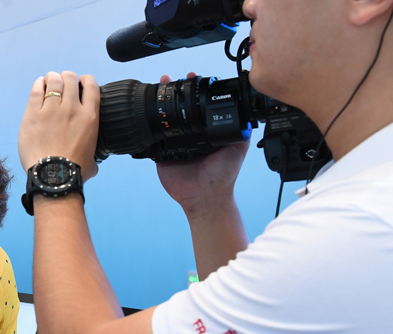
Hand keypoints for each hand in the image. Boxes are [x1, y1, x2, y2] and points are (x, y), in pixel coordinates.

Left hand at [19, 71, 100, 178]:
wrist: (53, 176)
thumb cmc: (73, 172)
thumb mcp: (93, 161)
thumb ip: (94, 156)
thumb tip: (94, 162)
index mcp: (89, 117)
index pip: (91, 85)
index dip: (86, 80)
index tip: (81, 83)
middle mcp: (71, 108)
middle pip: (70, 78)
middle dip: (67, 78)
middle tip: (62, 84)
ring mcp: (51, 110)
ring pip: (53, 81)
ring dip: (52, 78)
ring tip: (49, 81)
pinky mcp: (33, 115)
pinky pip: (35, 91)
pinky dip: (38, 85)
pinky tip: (38, 85)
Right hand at [155, 74, 248, 215]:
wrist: (205, 197)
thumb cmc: (223, 176)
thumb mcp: (238, 148)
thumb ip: (241, 130)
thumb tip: (247, 111)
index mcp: (206, 131)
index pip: (198, 105)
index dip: (194, 90)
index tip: (192, 77)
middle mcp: (190, 135)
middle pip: (179, 108)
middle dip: (174, 91)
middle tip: (170, 79)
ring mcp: (174, 143)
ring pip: (164, 118)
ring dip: (159, 102)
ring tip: (157, 86)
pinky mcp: (161, 154)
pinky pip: (153, 137)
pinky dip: (148, 125)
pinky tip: (145, 110)